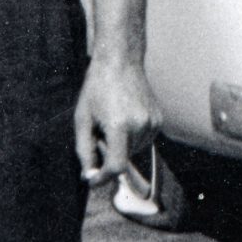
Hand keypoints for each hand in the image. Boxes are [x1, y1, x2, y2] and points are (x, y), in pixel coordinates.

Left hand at [73, 56, 160, 186]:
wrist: (120, 61)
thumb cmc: (97, 88)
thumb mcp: (83, 119)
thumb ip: (84, 150)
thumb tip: (89, 174)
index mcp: (119, 125)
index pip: (117, 166)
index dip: (103, 178)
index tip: (93, 179)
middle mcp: (140, 125)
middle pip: (124, 158)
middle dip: (109, 154)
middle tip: (100, 134)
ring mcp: (153, 122)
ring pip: (135, 151)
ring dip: (122, 146)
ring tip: (113, 121)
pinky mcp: (159, 119)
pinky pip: (144, 140)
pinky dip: (133, 137)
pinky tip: (124, 117)